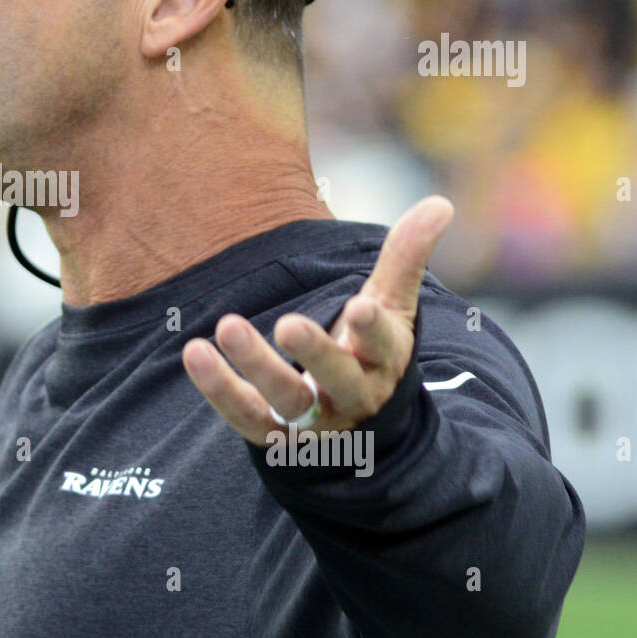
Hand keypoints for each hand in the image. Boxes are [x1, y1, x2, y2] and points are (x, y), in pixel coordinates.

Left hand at [182, 196, 454, 444]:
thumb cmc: (368, 351)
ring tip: (227, 326)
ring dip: (255, 366)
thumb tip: (441, 202)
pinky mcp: (272, 434)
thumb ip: (405, 258)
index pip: (383, 344)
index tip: (362, 306)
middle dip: (314, 352)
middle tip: (287, 324)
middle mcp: (351, 395)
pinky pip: (243, 414)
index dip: (373, 328)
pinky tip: (195, 352)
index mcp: (382, 360)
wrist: (353, 427)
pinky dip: (217, 388)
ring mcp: (311, 420)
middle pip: (336, 378)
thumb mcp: (391, 306)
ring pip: (286, 400)